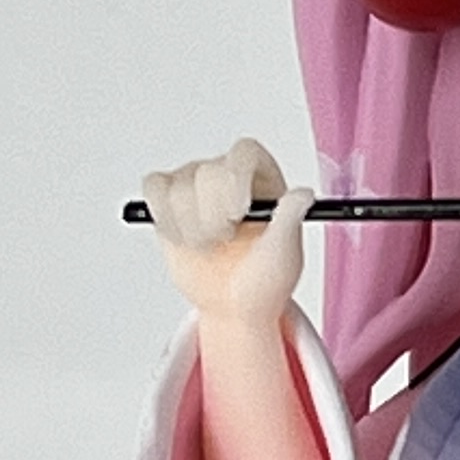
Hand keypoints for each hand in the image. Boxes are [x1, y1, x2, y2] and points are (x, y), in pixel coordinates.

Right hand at [142, 138, 307, 327]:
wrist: (234, 306)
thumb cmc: (264, 279)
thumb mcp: (283, 255)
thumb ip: (290, 220)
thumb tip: (304, 195)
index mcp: (261, 177)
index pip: (243, 153)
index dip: (236, 178)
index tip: (240, 212)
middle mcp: (226, 171)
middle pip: (205, 173)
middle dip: (212, 218)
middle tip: (226, 239)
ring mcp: (193, 182)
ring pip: (177, 189)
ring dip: (191, 229)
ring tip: (210, 246)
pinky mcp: (167, 197)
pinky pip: (155, 191)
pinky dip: (167, 221)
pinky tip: (184, 239)